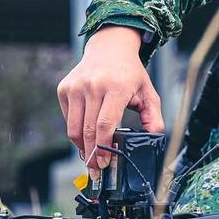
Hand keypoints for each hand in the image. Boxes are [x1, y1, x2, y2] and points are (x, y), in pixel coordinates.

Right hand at [57, 26, 164, 175]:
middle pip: (88, 130)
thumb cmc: (130, 73)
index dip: (104, 147)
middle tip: (97, 170)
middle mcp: (92, 86)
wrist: (109, 48)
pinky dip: (76, 132)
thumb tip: (153, 140)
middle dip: (92, 154)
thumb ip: (154, 118)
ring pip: (73, 128)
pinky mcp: (64, 89)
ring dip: (81, 147)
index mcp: (115, 87)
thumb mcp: (149, 93)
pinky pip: (68, 119)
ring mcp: (75, 87)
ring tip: (90, 158)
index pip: (105, 124)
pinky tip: (86, 137)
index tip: (106, 163)